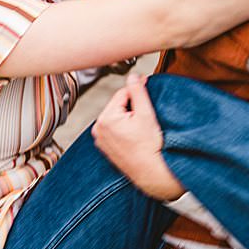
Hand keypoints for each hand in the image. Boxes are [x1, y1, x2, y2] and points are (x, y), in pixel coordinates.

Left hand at [91, 73, 185, 200]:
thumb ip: (138, 91)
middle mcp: (98, 129)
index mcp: (105, 119)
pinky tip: (135, 137)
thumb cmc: (149, 146)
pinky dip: (125, 129)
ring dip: (129, 118)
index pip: (123, 94)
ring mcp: (100, 140)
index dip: (138, 94)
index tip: (148, 99)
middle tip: (145, 121)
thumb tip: (133, 76)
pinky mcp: (105, 147)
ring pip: (117, 117)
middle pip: (119, 106)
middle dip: (132, 108)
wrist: (150, 172)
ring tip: (140, 130)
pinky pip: (115, 130)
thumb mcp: (146, 114)